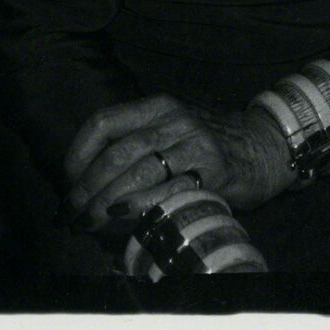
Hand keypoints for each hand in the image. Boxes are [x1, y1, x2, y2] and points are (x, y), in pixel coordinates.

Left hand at [64, 93, 294, 230]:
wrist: (263, 145)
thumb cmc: (207, 143)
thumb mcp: (171, 129)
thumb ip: (137, 143)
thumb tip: (85, 180)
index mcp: (156, 106)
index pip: (103, 122)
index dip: (77, 153)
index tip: (66, 182)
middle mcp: (173, 118)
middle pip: (116, 153)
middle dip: (86, 188)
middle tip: (71, 215)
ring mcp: (193, 142)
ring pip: (136, 172)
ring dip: (104, 203)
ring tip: (87, 224)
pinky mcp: (211, 169)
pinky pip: (166, 190)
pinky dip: (139, 207)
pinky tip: (122, 221)